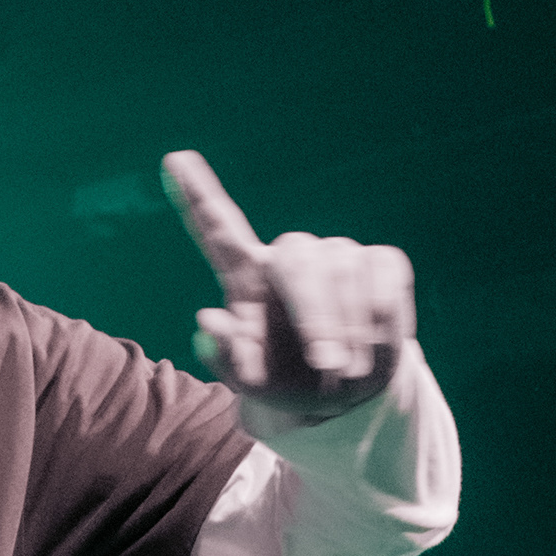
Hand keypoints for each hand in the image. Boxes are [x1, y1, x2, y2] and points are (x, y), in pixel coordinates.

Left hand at [161, 150, 414, 417]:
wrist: (346, 395)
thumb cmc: (289, 383)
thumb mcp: (254, 385)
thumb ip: (227, 359)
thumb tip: (208, 320)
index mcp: (245, 279)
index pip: (218, 228)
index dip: (197, 194)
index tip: (173, 160)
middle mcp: (289, 256)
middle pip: (296, 260)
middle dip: (316, 316)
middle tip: (327, 366)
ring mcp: (336, 254)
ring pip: (344, 270)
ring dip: (350, 330)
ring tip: (347, 371)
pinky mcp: (379, 260)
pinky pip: (383, 270)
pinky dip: (381, 313)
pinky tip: (374, 342)